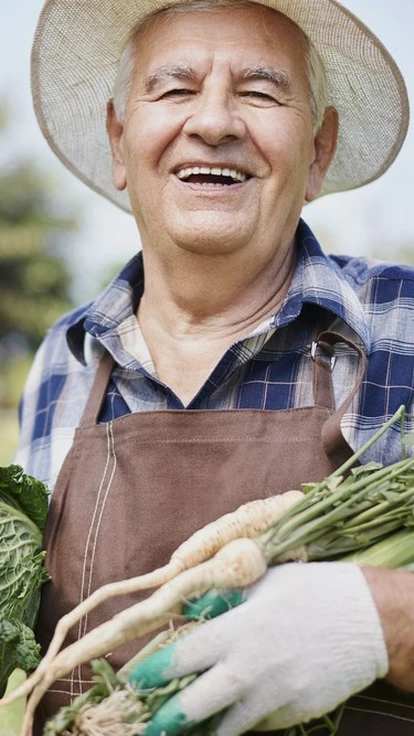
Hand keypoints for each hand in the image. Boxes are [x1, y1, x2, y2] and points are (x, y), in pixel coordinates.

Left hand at [130, 563, 387, 734]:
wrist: (367, 619)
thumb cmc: (310, 590)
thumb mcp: (263, 582)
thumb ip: (223, 598)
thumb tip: (190, 611)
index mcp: (238, 629)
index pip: (182, 657)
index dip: (153, 672)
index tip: (134, 680)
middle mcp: (250, 668)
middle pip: (195, 707)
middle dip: (167, 721)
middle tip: (149, 725)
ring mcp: (273, 697)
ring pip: (226, 727)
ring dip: (202, 730)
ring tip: (185, 730)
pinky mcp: (293, 714)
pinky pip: (259, 725)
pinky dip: (243, 721)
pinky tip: (233, 716)